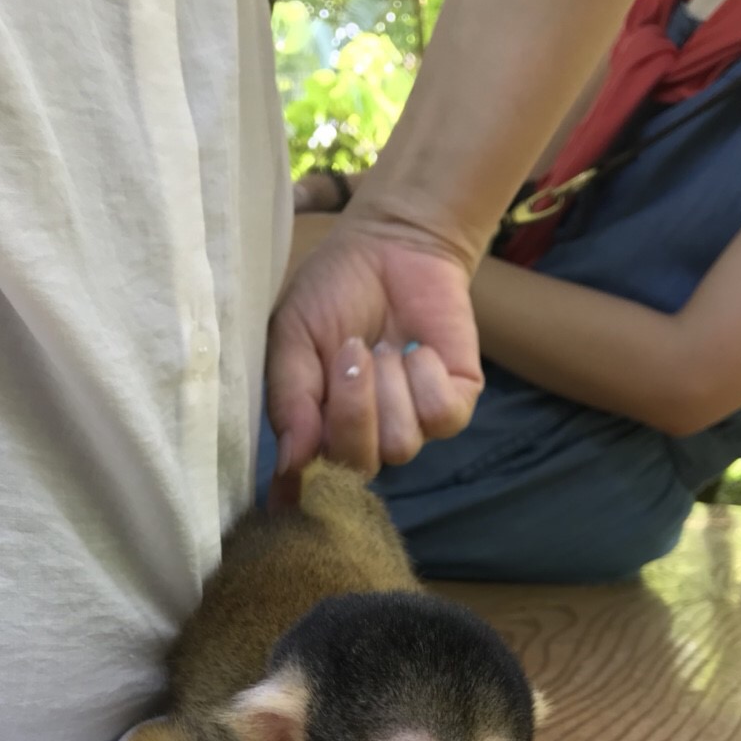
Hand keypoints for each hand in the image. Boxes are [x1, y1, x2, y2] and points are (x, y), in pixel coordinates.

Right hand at [265, 218, 484, 494]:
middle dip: (352, 409)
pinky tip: (415, 348)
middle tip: (349, 352)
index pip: (312, 484)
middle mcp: (366, 437)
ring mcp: (411, 425)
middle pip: (359, 467)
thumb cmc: (333, 292)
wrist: (391, 244)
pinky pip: (441, 416)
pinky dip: (424, 375)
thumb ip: (291, 400)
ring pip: (400, 444)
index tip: (287, 497)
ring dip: (389, 385)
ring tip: (383, 345)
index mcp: (320, 429)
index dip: (302, 493)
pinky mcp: (454, 404)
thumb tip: (290, 464)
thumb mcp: (291, 338)